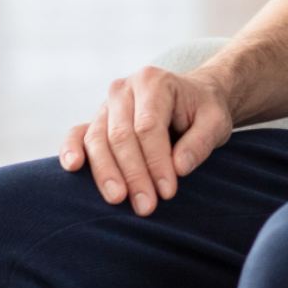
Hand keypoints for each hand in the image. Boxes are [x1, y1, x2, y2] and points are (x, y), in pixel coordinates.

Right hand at [60, 67, 234, 215]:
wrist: (192, 100)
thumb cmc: (203, 111)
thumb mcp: (216, 121)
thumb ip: (201, 141)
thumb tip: (179, 167)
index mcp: (154, 82)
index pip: (149, 127)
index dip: (156, 162)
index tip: (167, 191)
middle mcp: (125, 89)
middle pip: (120, 135)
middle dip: (133, 174)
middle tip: (146, 206)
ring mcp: (107, 104)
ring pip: (98, 140)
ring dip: (106, 173)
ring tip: (119, 200)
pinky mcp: (96, 121)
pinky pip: (77, 134)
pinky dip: (71, 150)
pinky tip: (73, 168)